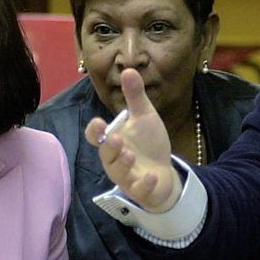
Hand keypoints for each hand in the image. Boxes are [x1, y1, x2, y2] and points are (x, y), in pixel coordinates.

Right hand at [85, 69, 180, 211]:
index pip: (96, 136)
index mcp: (113, 140)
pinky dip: (144, 184)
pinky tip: (152, 176)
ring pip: (119, 173)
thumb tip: (128, 69)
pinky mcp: (140, 190)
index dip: (95, 131)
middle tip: (116, 138)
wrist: (164, 172)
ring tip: (130, 154)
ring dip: (123, 164)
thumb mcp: (145, 117)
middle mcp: (115, 160)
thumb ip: (135, 97)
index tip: (99, 123)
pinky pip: (139, 190)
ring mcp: (127, 176)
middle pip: (106, 154)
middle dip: (110, 147)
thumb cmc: (148, 144)